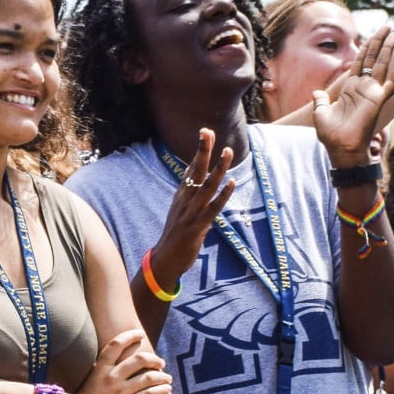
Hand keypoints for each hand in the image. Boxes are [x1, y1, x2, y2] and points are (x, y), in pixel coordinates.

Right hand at [79, 329, 171, 393]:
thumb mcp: (90, 382)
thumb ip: (103, 369)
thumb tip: (122, 358)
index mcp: (99, 369)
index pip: (116, 344)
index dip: (130, 335)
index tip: (140, 334)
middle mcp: (110, 378)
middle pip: (139, 359)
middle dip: (154, 359)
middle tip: (161, 362)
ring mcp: (120, 393)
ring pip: (149, 377)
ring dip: (162, 376)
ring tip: (167, 378)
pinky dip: (162, 390)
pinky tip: (166, 390)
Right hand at [148, 128, 236, 286]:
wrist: (163, 262)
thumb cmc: (174, 238)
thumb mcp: (180, 213)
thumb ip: (190, 198)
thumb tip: (198, 184)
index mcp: (180, 197)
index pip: (191, 169)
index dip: (199, 151)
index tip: (205, 132)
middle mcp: (184, 201)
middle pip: (195, 171)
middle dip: (203, 150)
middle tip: (208, 131)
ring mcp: (190, 213)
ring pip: (206, 186)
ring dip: (218, 168)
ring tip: (227, 151)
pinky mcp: (196, 227)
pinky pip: (212, 208)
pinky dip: (223, 195)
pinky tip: (231, 183)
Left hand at [311, 25, 393, 163]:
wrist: (341, 148)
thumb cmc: (331, 135)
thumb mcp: (320, 113)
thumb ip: (320, 100)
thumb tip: (316, 92)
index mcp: (350, 88)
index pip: (359, 62)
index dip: (365, 48)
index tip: (371, 35)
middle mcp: (363, 88)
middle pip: (373, 59)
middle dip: (379, 42)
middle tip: (387, 26)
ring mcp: (372, 93)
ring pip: (382, 65)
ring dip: (388, 49)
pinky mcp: (379, 100)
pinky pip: (392, 82)